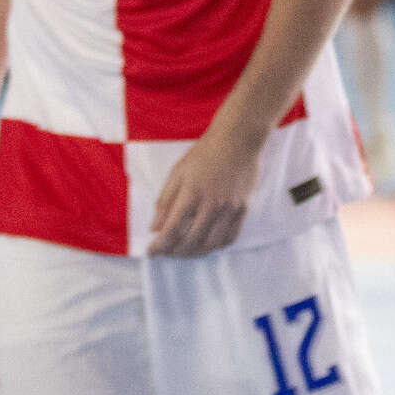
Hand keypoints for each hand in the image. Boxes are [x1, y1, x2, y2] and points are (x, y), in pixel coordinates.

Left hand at [149, 127, 262, 256]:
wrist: (237, 140)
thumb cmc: (204, 154)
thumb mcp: (177, 172)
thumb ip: (165, 201)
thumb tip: (154, 228)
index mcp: (191, 193)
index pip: (172, 228)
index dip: (160, 245)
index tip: (151, 252)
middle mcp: (211, 204)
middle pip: (191, 241)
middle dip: (175, 252)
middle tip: (167, 252)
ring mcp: (229, 208)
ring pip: (210, 244)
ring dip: (194, 253)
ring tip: (184, 251)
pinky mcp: (242, 209)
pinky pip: (230, 238)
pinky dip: (215, 246)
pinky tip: (206, 244)